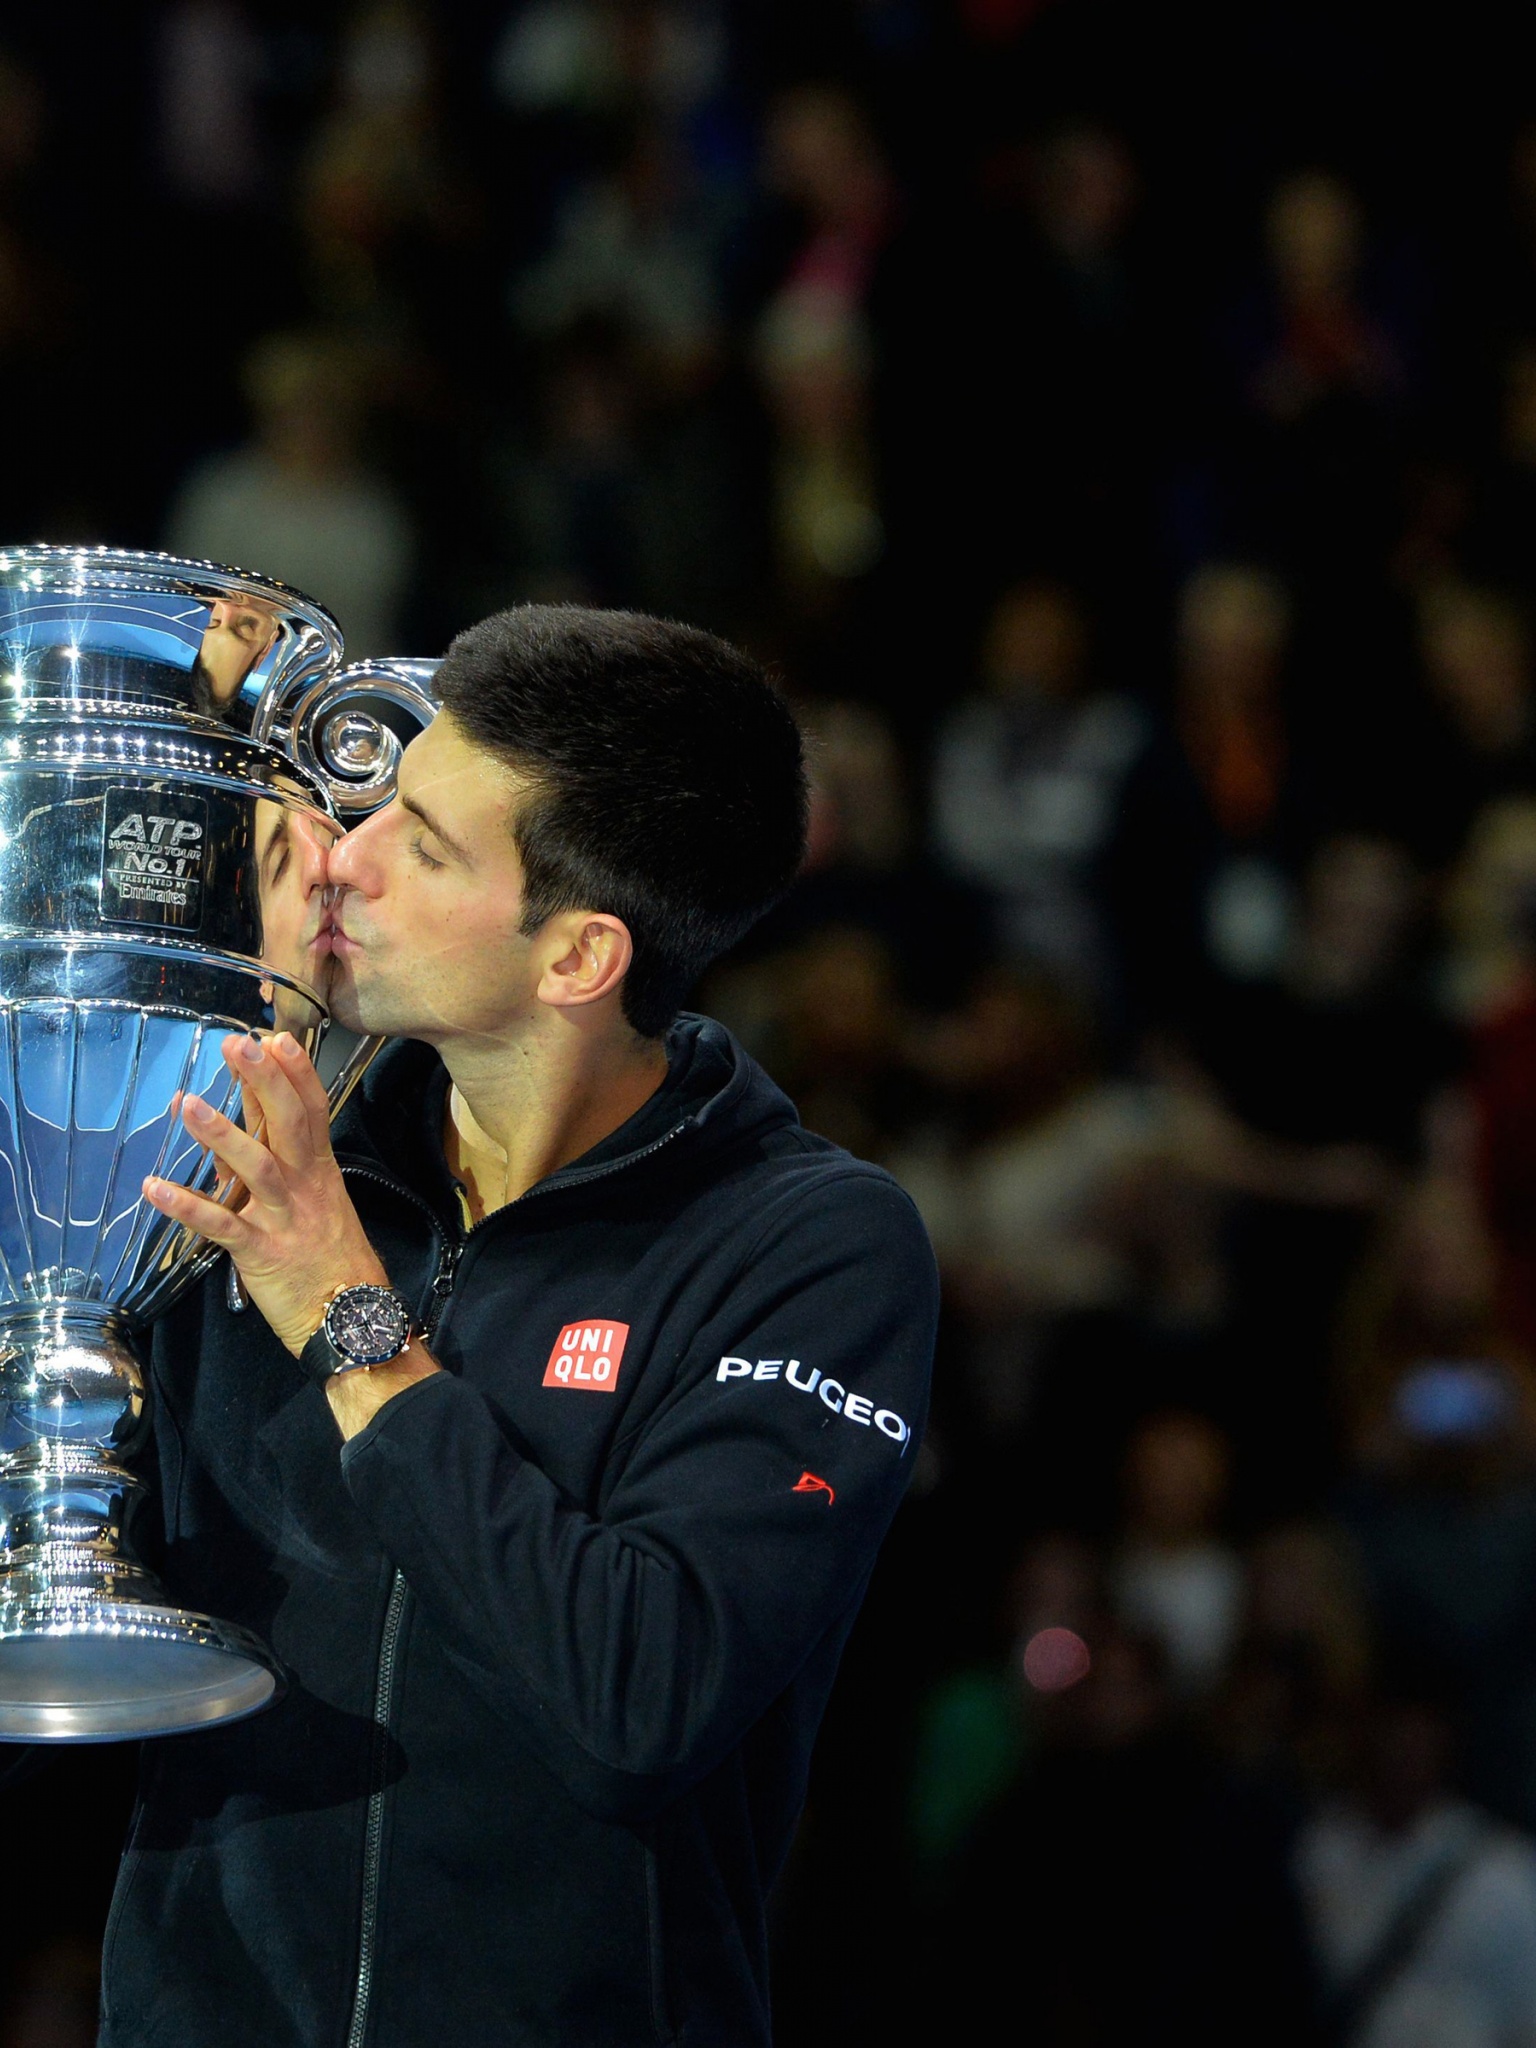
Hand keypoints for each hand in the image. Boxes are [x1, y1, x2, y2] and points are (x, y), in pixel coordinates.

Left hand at [143, 1031, 388, 1356]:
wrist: (350, 1316)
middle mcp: (305, 1187)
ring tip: (187, 1104)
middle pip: (289, 1124)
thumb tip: (242, 1124)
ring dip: (222, 1134)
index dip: (296, 1073)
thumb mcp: (315, 1202)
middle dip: (265, 1082)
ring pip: (256, 1168)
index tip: (276, 1036)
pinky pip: (221, 1226)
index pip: (312, 1111)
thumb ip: (279, 1164)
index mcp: (320, 1171)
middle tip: (240, 1045)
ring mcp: (284, 1218)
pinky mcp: (261, 1252)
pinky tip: (154, 1189)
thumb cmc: (332, 1259)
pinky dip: (187, 1207)